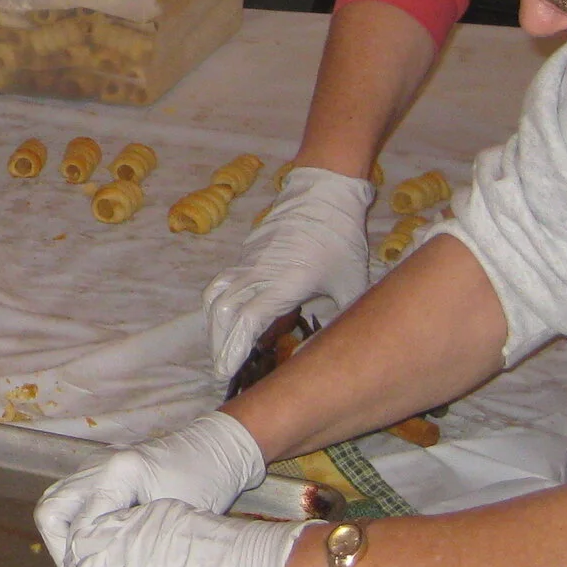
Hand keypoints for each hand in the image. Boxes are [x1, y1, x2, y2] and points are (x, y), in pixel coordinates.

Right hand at [34, 412, 265, 566]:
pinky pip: (69, 498)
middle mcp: (97, 466)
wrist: (213, 450)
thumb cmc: (204, 484)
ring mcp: (92, 464)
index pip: (79, 526)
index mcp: (118, 474)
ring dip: (62, 537)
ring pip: (55, 503)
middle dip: (59, 549)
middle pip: (51, 510)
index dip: (80, 562)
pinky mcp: (96, 469)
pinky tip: (94, 547)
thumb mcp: (174, 521)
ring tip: (83, 565)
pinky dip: (73, 524)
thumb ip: (137, 545)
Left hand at [59, 500, 314, 566]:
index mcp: (146, 513)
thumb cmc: (240, 553)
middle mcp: (129, 532)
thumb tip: (153, 556)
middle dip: (73, 562)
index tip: (91, 556)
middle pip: (81, 542)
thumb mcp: (191, 528)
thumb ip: (162, 536)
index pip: (101, 522)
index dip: (91, 541)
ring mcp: (124, 562)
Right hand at [200, 167, 376, 379]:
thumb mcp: (352, 284)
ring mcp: (248, 261)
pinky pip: (224, 283)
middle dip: (219, 345)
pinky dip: (220, 306)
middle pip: (224, 312)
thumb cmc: (341, 239)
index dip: (235, 347)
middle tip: (223, 371)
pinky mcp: (245, 254)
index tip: (228, 372)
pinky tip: (228, 321)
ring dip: (214, 325)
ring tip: (220, 349)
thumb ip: (339, 319)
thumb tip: (327, 351)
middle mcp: (259, 272)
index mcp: (285, 282)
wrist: (324, 194)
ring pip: (217, 295)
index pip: (249, 319)